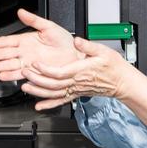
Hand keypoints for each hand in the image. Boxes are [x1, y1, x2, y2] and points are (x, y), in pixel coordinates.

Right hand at [0, 8, 76, 80]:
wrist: (76, 55)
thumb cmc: (65, 41)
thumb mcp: (49, 26)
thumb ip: (33, 20)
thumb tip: (21, 12)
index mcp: (27, 40)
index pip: (7, 41)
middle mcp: (26, 52)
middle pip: (4, 54)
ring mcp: (28, 63)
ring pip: (8, 64)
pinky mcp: (34, 72)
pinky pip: (19, 74)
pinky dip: (10, 75)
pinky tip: (1, 75)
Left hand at [18, 36, 135, 110]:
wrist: (122, 82)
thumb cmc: (114, 67)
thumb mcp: (103, 51)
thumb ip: (88, 46)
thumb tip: (77, 41)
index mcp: (81, 71)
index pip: (60, 72)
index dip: (46, 70)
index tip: (36, 64)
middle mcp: (77, 83)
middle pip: (53, 84)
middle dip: (37, 80)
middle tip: (25, 73)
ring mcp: (76, 90)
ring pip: (54, 94)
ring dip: (39, 92)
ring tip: (25, 87)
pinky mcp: (76, 94)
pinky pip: (61, 101)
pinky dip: (49, 104)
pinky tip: (39, 106)